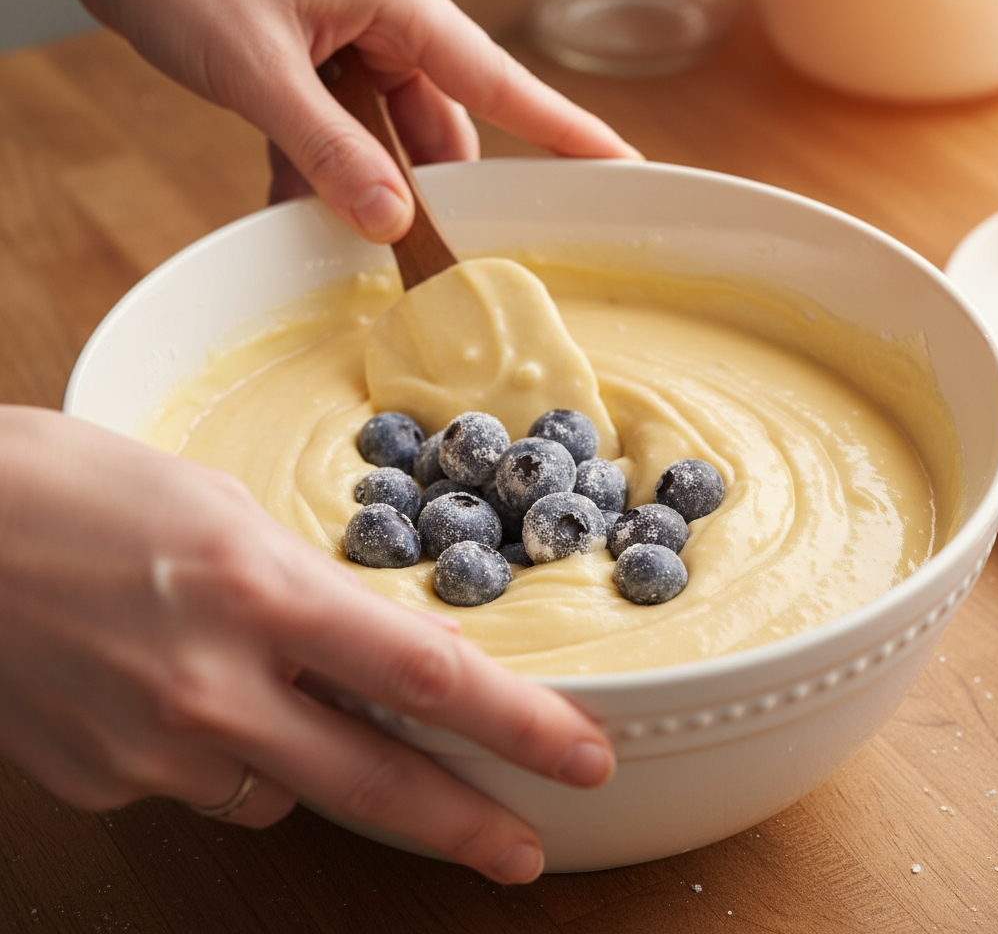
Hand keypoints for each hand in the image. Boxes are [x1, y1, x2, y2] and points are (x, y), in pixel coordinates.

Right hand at [0, 407, 613, 883]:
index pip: (426, 677)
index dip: (518, 724)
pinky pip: (202, 786)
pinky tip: (187, 699)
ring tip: (277, 699)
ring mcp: (152, 749)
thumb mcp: (222, 510)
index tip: (578, 755)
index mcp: (260, 593)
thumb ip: (311, 591)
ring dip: (312, 762)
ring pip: (282, 791)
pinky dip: (223, 755)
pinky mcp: (101, 783)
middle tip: (521, 850)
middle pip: (379, 780)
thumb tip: (382, 651)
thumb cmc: (77, 489)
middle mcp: (215, 687)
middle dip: (465, 823)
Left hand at [14, 0, 638, 242]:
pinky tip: (289, 200)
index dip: (561, 131)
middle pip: (439, 127)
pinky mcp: (314, 63)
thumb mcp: (261, 71)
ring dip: (361, 185)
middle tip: (428, 255)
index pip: (499, 80)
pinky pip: (339, 132)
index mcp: (397, 4)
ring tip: (337, 228)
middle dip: (429, 189)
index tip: (617, 168)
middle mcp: (386, 22)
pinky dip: (318, 170)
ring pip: (386, 138)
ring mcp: (349, 43)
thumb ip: (329, 151)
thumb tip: (390, 221)